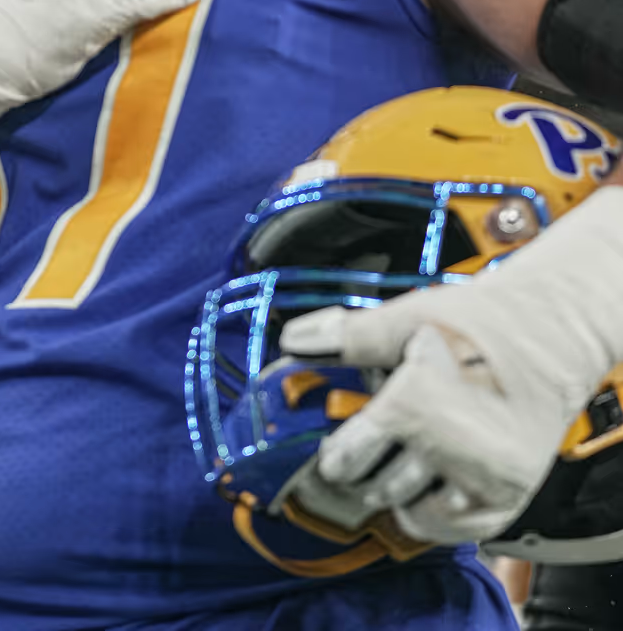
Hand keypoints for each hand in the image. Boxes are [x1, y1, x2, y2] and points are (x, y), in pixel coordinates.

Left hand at [280, 186, 622, 544]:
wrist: (550, 337)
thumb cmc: (477, 323)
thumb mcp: (408, 317)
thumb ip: (350, 334)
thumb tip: (295, 341)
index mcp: (420, 403)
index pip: (351, 453)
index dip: (335, 450)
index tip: (329, 449)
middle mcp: (454, 449)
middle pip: (375, 485)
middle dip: (361, 469)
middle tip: (360, 450)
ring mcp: (483, 479)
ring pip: (408, 509)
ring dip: (393, 488)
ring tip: (398, 454)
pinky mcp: (506, 499)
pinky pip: (447, 529)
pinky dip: (428, 510)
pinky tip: (426, 477)